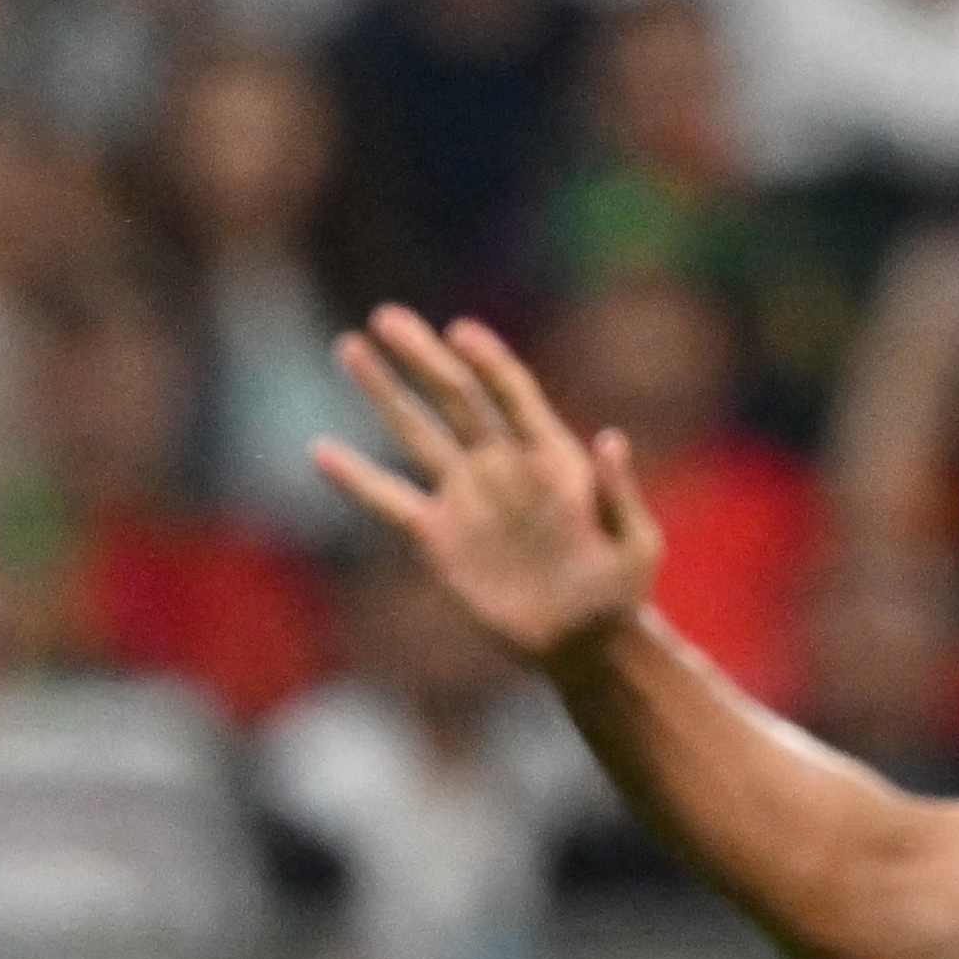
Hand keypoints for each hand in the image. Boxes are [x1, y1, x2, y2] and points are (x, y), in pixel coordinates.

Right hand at [311, 309, 667, 670]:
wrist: (584, 642)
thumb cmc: (621, 591)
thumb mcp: (636, 544)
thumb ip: (620, 494)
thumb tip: (611, 440)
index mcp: (549, 455)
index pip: (511, 392)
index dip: (487, 359)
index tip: (458, 331)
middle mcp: (501, 466)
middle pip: (455, 397)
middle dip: (420, 356)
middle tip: (385, 316)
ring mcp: (466, 499)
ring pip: (416, 434)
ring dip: (382, 392)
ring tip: (350, 348)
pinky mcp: (438, 540)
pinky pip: (389, 502)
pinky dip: (356, 479)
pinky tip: (321, 450)